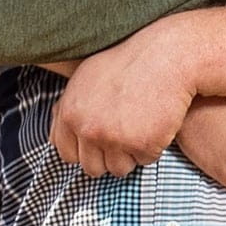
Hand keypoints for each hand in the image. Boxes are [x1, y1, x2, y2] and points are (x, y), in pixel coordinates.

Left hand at [50, 24, 192, 175]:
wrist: (166, 56)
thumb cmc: (128, 62)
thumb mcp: (86, 77)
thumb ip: (69, 107)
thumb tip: (58, 130)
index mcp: (70, 113)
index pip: (66, 153)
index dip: (84, 149)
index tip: (98, 140)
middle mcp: (88, 128)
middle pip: (92, 167)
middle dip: (108, 155)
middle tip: (124, 134)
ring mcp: (114, 138)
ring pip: (118, 169)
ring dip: (130, 154)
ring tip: (141, 126)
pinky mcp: (142, 144)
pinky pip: (145, 161)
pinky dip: (153, 147)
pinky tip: (156, 123)